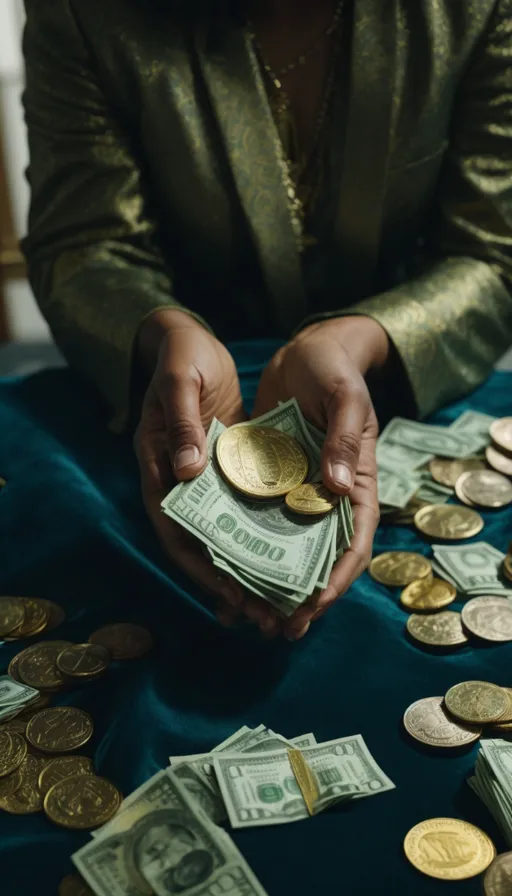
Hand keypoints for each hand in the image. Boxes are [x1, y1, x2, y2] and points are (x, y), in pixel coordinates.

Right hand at [133, 309, 281, 634]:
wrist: (185, 338)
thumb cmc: (179, 357)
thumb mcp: (180, 382)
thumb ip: (183, 424)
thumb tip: (187, 472)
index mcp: (158, 470)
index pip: (175, 533)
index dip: (202, 569)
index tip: (232, 598)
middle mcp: (179, 485)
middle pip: (204, 546)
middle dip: (233, 586)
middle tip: (266, 619)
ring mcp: (205, 481)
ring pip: (226, 536)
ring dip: (251, 570)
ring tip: (283, 604)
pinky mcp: (228, 471)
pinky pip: (244, 512)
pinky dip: (262, 537)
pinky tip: (290, 558)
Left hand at [252, 316, 387, 639]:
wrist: (308, 348)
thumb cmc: (335, 369)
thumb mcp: (345, 397)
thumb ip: (342, 439)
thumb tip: (334, 488)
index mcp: (356, 483)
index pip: (353, 543)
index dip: (336, 580)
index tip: (311, 606)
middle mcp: (326, 496)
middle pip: (319, 558)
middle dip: (300, 597)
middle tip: (277, 629)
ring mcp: (297, 491)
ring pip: (286, 547)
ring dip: (269, 581)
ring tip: (247, 613)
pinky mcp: (269, 480)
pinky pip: (257, 520)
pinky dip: (246, 546)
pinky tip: (223, 567)